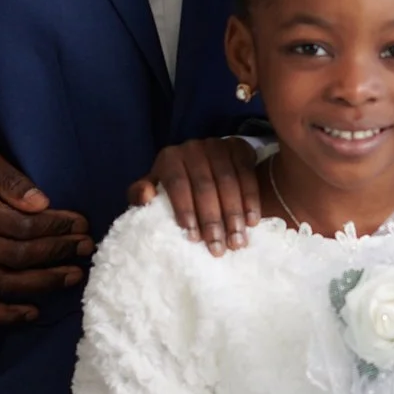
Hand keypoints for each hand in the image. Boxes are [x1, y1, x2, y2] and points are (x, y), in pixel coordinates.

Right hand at [0, 145, 91, 325]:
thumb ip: (10, 179)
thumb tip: (41, 205)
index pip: (22, 226)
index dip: (56, 228)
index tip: (81, 224)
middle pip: (18, 256)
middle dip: (57, 252)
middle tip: (86, 248)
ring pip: (5, 282)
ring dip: (44, 282)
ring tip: (74, 275)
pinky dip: (6, 315)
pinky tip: (33, 312)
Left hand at [128, 137, 261, 255]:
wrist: (203, 163)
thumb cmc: (175, 186)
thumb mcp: (156, 189)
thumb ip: (140, 194)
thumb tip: (145, 194)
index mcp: (169, 158)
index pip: (177, 184)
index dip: (185, 210)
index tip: (193, 238)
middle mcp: (193, 147)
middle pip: (205, 185)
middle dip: (212, 219)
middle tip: (218, 248)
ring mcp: (217, 145)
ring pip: (228, 181)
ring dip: (234, 214)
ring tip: (237, 241)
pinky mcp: (238, 147)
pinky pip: (247, 174)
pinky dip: (251, 200)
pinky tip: (252, 222)